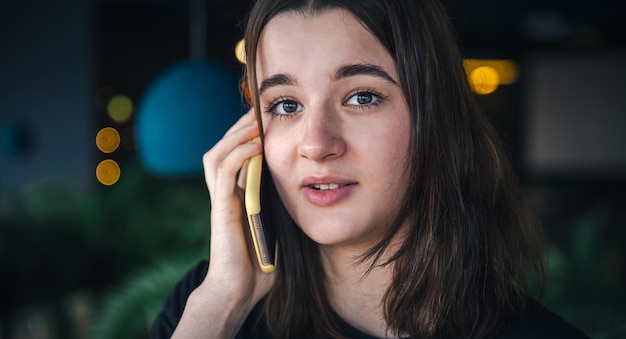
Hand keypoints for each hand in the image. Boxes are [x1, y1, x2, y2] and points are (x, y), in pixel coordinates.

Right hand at [172, 110, 274, 337]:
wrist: (240, 290)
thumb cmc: (262, 261)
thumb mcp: (278, 224)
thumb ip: (283, 204)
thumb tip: (308, 185)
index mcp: (237, 195)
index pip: (235, 155)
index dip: (247, 135)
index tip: (268, 118)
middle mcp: (225, 194)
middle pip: (222, 148)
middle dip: (240, 127)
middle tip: (259, 109)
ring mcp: (221, 201)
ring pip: (218, 155)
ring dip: (236, 135)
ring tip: (256, 121)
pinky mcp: (221, 210)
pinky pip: (225, 174)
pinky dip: (237, 155)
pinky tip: (255, 145)